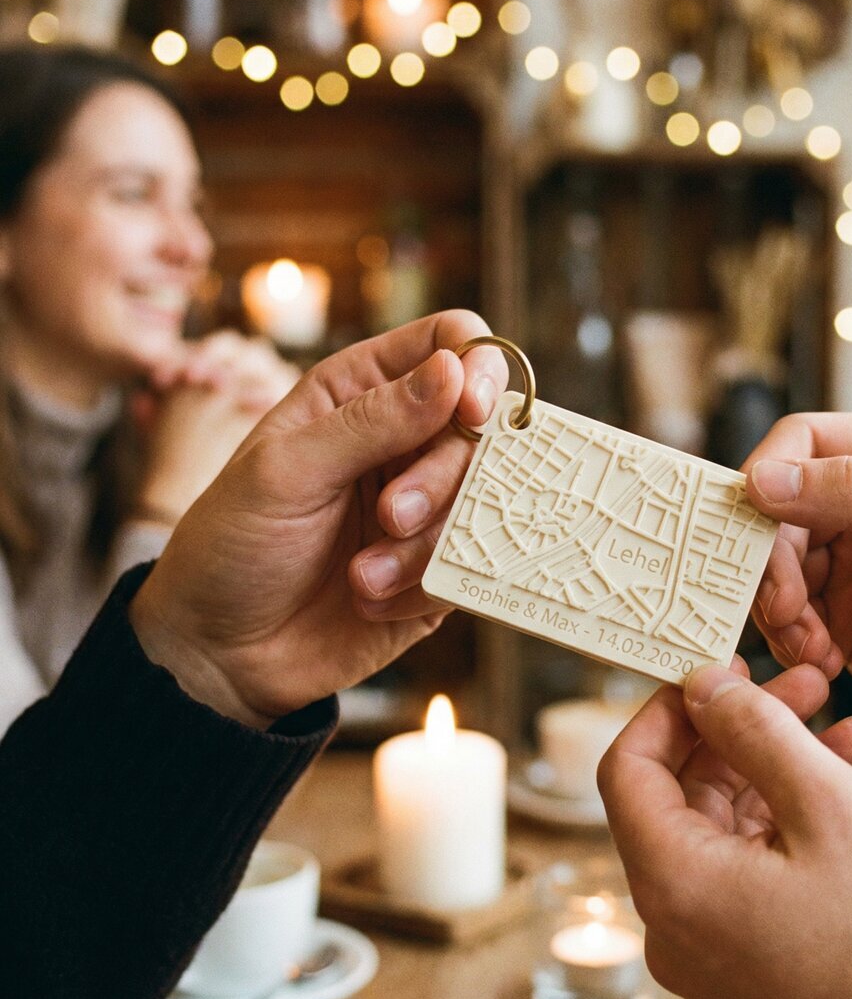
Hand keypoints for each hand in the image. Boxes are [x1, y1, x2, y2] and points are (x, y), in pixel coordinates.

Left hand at [128, 311, 505, 726]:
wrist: (221, 654)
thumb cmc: (234, 546)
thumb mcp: (286, 472)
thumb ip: (372, 421)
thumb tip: (454, 370)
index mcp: (360, 392)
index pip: (449, 344)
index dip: (477, 365)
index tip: (471, 410)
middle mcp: (403, 441)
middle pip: (482, 427)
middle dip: (443, 476)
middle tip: (392, 515)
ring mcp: (427, 506)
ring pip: (484, 499)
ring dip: (428, 541)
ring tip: (362, 575)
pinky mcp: (440, 567)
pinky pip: (474, 563)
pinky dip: (425, 585)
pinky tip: (371, 599)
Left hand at [599, 665, 851, 998]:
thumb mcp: (828, 806)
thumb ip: (756, 731)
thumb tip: (702, 685)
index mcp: (674, 884)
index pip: (627, 769)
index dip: (668, 709)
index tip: (718, 671)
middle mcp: (673, 925)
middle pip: (680, 796)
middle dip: (739, 731)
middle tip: (802, 684)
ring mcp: (709, 953)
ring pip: (721, 831)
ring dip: (772, 771)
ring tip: (839, 723)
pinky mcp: (746, 968)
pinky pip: (745, 873)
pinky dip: (783, 823)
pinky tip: (840, 781)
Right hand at [745, 412, 851, 767]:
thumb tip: (762, 478)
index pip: (802, 441)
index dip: (764, 477)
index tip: (749, 530)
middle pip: (774, 507)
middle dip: (769, 560)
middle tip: (784, 610)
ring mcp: (848, 555)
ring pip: (770, 562)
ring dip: (776, 606)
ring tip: (809, 646)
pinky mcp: (838, 611)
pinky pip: (782, 612)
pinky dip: (787, 637)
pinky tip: (823, 661)